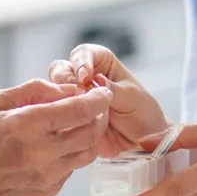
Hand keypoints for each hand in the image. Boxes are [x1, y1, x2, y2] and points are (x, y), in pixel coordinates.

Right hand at [0, 79, 112, 195]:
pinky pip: (73, 168)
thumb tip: (67, 89)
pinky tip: (61, 144)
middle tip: (97, 106)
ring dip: (91, 136)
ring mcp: (47, 174)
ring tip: (83, 124)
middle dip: (100, 116)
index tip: (102, 91)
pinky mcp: (48, 190)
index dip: (97, 98)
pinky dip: (74, 153)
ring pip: (88, 153)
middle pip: (91, 132)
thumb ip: (35, 91)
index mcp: (28, 125)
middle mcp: (42, 152)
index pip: (80, 110)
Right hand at [47, 44, 166, 155]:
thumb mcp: (131, 97)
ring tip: (76, 111)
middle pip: (62, 69)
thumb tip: (96, 80)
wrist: (142, 142)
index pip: (84, 53)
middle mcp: (85, 78)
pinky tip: (70, 123)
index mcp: (102, 63)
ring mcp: (75, 97)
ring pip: (54, 90)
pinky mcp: (68, 116)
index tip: (84, 76)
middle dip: (65, 80)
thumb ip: (112, 88)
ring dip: (61, 98)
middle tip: (76, 94)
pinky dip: (59, 115)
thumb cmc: (142, 113)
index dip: (81, 61)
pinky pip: (57, 112)